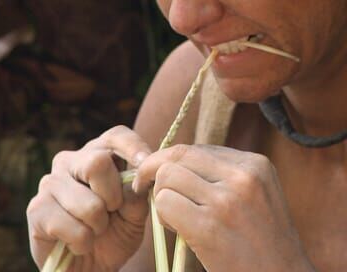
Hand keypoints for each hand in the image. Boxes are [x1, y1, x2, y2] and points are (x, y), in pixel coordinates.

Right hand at [27, 126, 150, 271]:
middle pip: (97, 162)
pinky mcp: (36, 209)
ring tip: (95, 231)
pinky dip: (83, 241)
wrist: (92, 265)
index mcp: (99, 155)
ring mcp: (51, 183)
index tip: (146, 165)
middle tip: (112, 211)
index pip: (117, 136)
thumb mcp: (135, 214)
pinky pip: (70, 226)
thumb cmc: (115, 232)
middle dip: (114, 196)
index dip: (134, 147)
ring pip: (89, 203)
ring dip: (99, 226)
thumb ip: (137, 195)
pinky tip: (79, 242)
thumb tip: (139, 179)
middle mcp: (71, 161)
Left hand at [134, 144, 314, 271]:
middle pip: (177, 156)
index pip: (195, 149)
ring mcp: (226, 201)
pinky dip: (161, 214)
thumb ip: (221, 173)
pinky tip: (174, 228)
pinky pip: (164, 202)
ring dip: (160, 195)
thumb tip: (175, 161)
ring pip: (166, 176)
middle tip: (146, 186)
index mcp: (254, 164)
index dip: (170, 160)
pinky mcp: (209, 227)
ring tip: (172, 215)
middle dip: (154, 169)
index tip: (160, 173)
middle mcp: (242, 177)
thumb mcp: (254, 194)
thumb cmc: (261, 238)